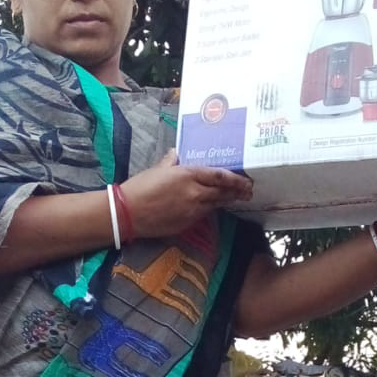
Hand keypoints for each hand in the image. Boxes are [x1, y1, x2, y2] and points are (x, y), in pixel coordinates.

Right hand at [120, 149, 252, 238]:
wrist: (128, 213)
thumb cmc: (141, 187)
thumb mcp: (158, 169)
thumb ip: (171, 161)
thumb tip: (176, 153)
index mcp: (188, 175)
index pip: (218, 176)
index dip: (234, 178)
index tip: (246, 179)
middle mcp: (195, 192)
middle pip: (222, 192)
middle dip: (237, 192)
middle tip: (248, 191)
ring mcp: (192, 210)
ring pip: (215, 204)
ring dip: (226, 201)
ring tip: (237, 198)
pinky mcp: (187, 224)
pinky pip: (203, 214)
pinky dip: (210, 209)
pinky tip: (213, 207)